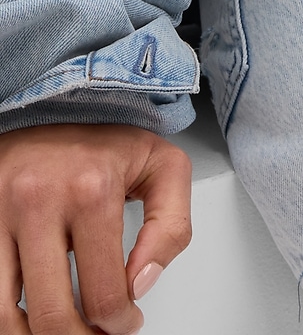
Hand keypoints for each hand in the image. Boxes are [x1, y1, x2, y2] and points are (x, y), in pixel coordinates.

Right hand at [0, 124, 190, 334]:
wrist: (53, 104)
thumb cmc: (104, 141)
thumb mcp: (163, 167)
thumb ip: (172, 226)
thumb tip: (142, 284)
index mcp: (92, 189)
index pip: (104, 293)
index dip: (119, 323)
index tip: (124, 322)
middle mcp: (39, 201)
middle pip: (51, 315)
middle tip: (94, 334)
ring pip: (6, 315)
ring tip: (59, 332)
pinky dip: (8, 315)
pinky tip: (29, 313)